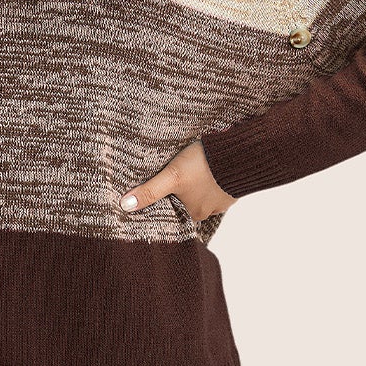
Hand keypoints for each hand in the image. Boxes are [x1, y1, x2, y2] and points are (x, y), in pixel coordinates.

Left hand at [120, 139, 236, 222]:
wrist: (240, 151)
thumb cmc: (205, 165)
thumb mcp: (172, 176)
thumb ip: (149, 191)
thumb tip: (124, 206)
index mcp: (194, 214)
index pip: (173, 210)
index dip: (166, 199)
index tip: (161, 188)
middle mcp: (210, 211)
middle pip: (187, 202)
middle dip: (181, 192)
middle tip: (175, 175)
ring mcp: (223, 199)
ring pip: (202, 192)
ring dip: (196, 183)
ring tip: (190, 169)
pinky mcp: (233, 185)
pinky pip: (216, 184)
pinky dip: (210, 177)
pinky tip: (205, 167)